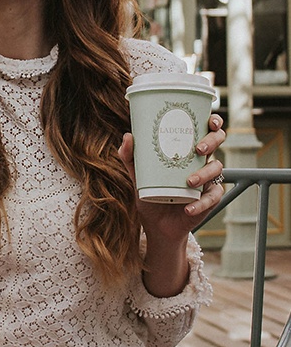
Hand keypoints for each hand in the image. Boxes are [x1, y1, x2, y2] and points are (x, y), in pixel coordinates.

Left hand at [118, 112, 225, 241]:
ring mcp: (207, 180)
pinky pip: (212, 198)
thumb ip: (131, 157)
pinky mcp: (209, 200)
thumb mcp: (138, 175)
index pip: (206, 129)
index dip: (214, 122)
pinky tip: (188, 208)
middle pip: (218, 141)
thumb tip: (128, 136)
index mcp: (187, 150)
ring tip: (189, 181)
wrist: (156, 224)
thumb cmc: (151, 194)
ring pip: (217, 169)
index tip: (210, 121)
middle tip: (199, 149)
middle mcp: (200, 162)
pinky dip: (201, 203)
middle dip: (212, 141)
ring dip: (205, 173)